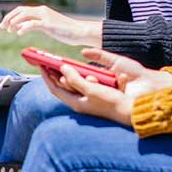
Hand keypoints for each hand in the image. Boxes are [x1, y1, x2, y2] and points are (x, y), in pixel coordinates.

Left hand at [0, 5, 102, 47]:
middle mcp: (42, 11)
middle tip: (2, 27)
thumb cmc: (65, 31)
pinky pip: (33, 24)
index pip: (21, 10)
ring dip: (14, 22)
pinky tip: (19, 33)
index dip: (10, 16)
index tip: (4, 25)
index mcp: (41, 11)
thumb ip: (36, 25)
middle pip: (20, 10)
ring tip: (9, 30)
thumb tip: (23, 28)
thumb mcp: (47, 26)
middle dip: (9, 18)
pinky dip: (23, 28)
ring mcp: (45, 17)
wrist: (80, 31)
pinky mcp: (49, 24)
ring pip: (24, 15)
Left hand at [41, 49, 171, 127]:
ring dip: (72, 74)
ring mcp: (88, 99)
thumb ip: (75, 79)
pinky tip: (86, 71)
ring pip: (76, 84)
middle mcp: (80, 102)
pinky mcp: (97, 96)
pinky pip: (87, 84)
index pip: (55, 88)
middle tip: (51, 62)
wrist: (130, 110)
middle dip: (57, 74)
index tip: (41, 65)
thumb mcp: (91, 89)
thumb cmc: (110, 101)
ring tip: (66, 65)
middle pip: (64, 86)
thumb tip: (62, 69)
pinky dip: (84, 76)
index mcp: (75, 102)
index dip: (47, 77)